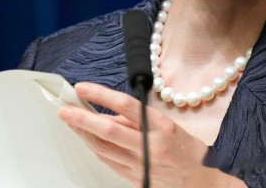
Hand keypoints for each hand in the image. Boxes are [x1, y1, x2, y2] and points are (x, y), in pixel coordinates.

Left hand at [59, 82, 244, 187]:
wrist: (201, 183)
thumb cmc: (185, 148)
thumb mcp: (167, 124)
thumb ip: (137, 118)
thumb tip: (107, 111)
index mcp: (161, 126)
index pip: (126, 106)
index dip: (101, 95)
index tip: (82, 88)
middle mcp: (151, 146)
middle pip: (109, 130)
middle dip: (82, 118)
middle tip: (64, 109)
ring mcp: (142, 165)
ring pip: (103, 147)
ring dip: (83, 133)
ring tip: (70, 120)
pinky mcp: (136, 178)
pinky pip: (108, 160)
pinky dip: (94, 147)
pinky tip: (86, 138)